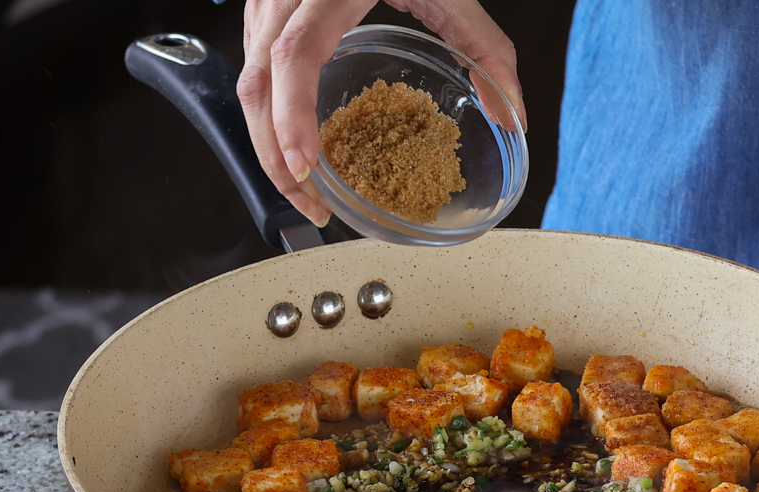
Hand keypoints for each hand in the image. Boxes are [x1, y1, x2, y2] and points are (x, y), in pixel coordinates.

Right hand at [238, 0, 526, 226]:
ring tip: (305, 185)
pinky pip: (252, 63)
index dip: (292, 119)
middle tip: (310, 205)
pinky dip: (268, 111)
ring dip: (266, 139)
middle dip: (274, 154)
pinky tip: (297, 141)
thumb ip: (488, 49)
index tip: (306, 169)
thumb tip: (514, 114)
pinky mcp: (265, 5)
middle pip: (255, 83)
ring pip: (245, 78)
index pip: (293, 59)